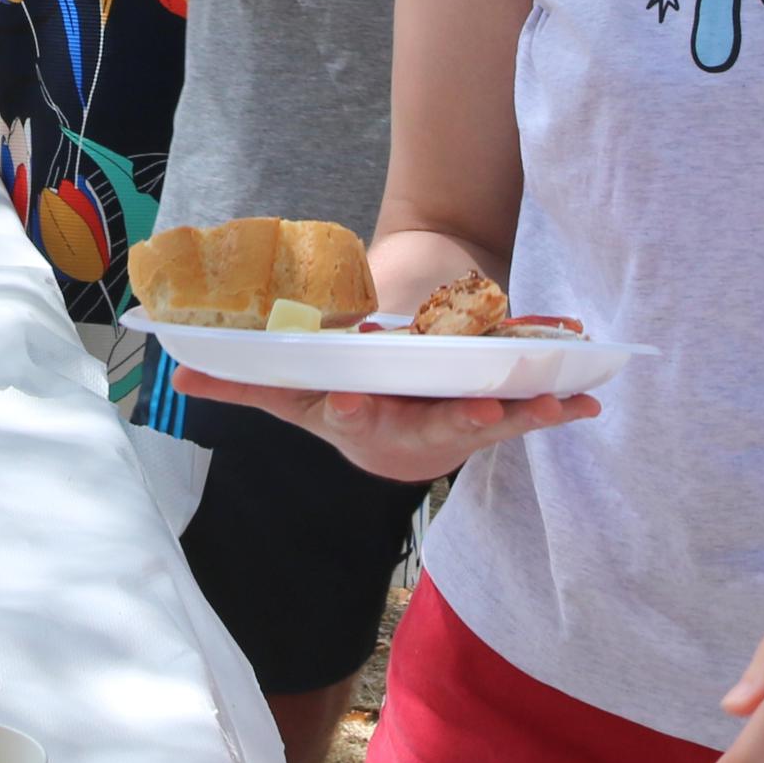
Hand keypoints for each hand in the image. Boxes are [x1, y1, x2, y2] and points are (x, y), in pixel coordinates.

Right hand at [165, 369, 597, 482]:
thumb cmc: (345, 353)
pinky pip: (522, 415)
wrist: (400, 334)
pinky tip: (583, 402)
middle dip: (452, 425)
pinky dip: (552, 409)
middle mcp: (404, 428)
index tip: (352, 399)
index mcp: (352, 417)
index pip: (349, 414)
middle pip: (427, 429)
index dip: (354, 409)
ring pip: (483, 423)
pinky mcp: (492, 404)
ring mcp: (450, 419)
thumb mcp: (294, 368)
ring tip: (543, 404)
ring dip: (517, 418)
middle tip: (477, 415)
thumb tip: (180, 372)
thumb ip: (247, 374)